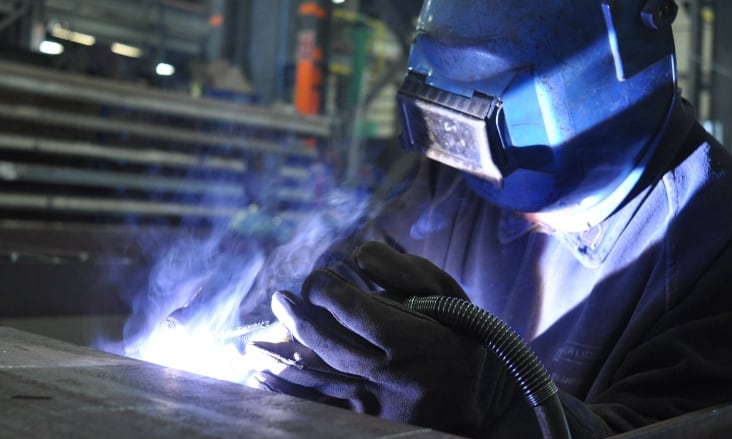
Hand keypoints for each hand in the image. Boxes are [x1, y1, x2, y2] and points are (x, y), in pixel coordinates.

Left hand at [253, 241, 523, 435]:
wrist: (475, 406)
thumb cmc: (460, 341)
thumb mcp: (450, 297)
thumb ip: (407, 270)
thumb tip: (358, 255)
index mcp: (410, 339)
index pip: (350, 308)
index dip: (324, 289)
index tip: (321, 280)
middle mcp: (387, 374)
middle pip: (324, 341)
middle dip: (296, 315)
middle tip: (281, 299)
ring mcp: (372, 404)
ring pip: (312, 377)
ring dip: (277, 356)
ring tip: (253, 343)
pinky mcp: (363, 422)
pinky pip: (314, 408)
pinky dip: (284, 395)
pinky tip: (259, 383)